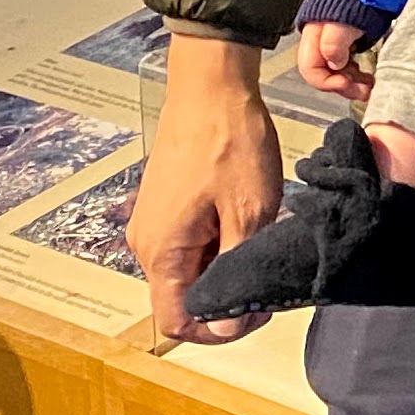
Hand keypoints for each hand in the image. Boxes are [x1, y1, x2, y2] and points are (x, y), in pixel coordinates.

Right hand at [127, 35, 285, 343]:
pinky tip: (245, 218)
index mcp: (161, 252)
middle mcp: (146, 243)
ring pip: (188, 267)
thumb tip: (229, 325)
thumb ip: (237, 271)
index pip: (176, 321)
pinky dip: (216, 241)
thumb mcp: (249, 212)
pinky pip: (188, 241)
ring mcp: (153, 221)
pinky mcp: (165, 203)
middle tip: (268, 269)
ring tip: (259, 238)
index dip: (216, 329)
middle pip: (182, 295)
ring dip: (223, 264)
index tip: (256, 310)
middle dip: (225, 293)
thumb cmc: (230, 143)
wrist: (211, 85)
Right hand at [295, 21, 374, 103]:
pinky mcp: (347, 41)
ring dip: (352, 81)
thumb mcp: (342, 22)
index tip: (347, 85)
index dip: (328, 83)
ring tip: (370, 85)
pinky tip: (367, 74)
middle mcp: (320, 42)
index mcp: (313, 38)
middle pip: (325, 74)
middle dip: (344, 86)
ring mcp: (333, 42)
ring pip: (337, 71)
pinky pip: (347, 63)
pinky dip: (356, 72)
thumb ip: (333, 44)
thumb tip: (335, 65)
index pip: (311, 71)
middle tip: (364, 91)